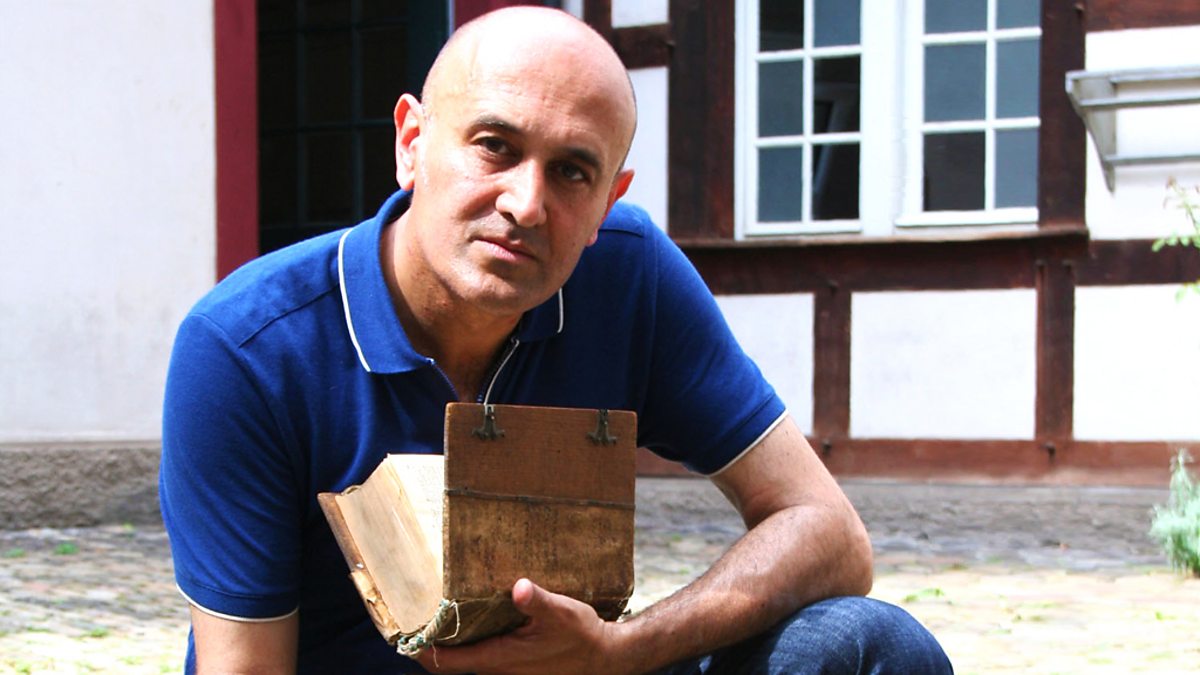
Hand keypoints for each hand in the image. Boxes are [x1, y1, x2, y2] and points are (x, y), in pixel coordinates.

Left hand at [415, 578, 622, 674]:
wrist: (603, 658)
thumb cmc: (580, 637)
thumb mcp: (561, 613)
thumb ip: (538, 601)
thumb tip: (520, 587)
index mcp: (498, 658)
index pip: (445, 661)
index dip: (420, 649)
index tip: (401, 632)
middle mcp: (496, 668)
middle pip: (449, 659)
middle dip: (430, 639)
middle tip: (413, 610)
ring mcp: (504, 669)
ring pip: (465, 656)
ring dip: (450, 639)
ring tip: (436, 609)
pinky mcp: (513, 665)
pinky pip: (480, 654)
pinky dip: (468, 639)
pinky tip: (471, 616)